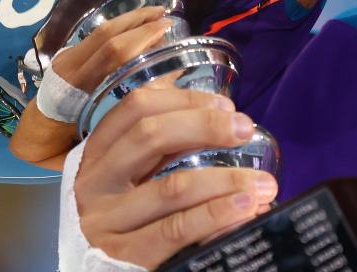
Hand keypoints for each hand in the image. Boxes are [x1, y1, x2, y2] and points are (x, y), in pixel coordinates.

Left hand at [9, 6, 173, 167]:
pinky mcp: (66, 57)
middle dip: (139, 21)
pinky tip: (137, 27)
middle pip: (106, 35)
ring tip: (157, 14)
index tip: (166, 30)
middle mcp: (69, 67)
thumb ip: (127, 116)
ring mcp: (65, 59)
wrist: (28, 140)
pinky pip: (95, 37)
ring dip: (130, 19)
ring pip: (99, 31)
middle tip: (168, 17)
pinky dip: (119, 27)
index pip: (111, 53)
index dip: (140, 37)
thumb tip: (165, 91)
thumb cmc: (62, 148)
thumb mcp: (94, 140)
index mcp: (75, 88)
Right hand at [74, 87, 276, 267]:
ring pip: (172, 187)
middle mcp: (95, 182)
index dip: (184, 99)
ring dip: (225, 180)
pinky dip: (216, 216)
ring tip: (262, 183)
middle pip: (150, 136)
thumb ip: (163, 145)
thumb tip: (221, 112)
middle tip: (245, 130)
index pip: (136, 107)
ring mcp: (106, 221)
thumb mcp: (134, 175)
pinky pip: (177, 229)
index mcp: (98, 153)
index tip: (225, 105)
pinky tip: (244, 210)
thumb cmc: (127, 218)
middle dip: (206, 126)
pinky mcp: (124, 256)